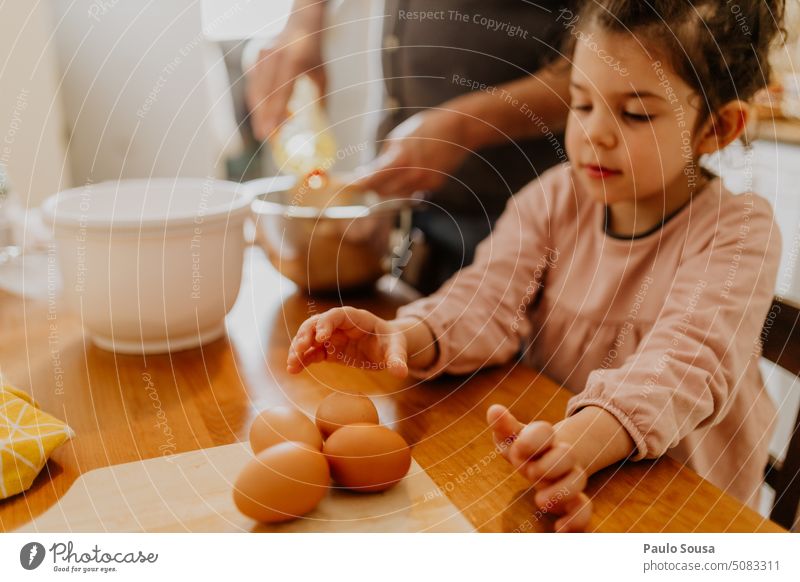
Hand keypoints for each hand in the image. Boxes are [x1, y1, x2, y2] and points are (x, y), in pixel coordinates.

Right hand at [245, 26, 325, 140]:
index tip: (271, 132)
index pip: (281, 91)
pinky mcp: (255, 60)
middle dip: (263, 118)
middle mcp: (274, 57)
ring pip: (255, 91)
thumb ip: (318, 101)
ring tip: (268, 129)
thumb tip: (318, 129)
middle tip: (266, 137)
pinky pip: (254, 86)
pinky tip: (269, 114)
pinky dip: (259, 102)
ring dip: (260, 112)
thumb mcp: (322, 77)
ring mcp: (261, 57)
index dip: (274, 113)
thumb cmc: (313, 56)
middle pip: (264, 94)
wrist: (300, 26)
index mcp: (293, 60)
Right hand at [287, 307, 408, 377]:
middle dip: (306, 335)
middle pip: (317, 324)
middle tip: (299, 350)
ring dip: (299, 349)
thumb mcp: (397, 349)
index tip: (321, 338)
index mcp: (356, 318)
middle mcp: (340, 325)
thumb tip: (401, 372)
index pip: (336, 315)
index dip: (327, 324)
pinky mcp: (329, 351)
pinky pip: (312, 353)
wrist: (388, 349)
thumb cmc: (392, 343)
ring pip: (310, 338)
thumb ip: (397, 359)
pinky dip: (302, 360)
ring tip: (291, 364)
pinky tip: (293, 370)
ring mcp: (332, 337)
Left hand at [352, 109, 470, 196]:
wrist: (458, 129)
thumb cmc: (426, 128)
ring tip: (392, 170)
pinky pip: (412, 191)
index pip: (372, 181)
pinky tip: (411, 169)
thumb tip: (368, 173)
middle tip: (366, 178)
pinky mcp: (435, 185)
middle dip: (372, 186)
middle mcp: (413, 175)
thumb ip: (382, 158)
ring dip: (389, 186)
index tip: (349, 185)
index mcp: (400, 159)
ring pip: (397, 194)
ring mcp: (425, 182)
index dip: (358, 184)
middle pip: (382, 192)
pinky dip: (406, 184)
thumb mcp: (397, 137)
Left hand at [487, 404, 592, 531]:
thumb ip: (504, 427)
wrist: (551, 461)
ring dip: (561, 491)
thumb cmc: (526, 450)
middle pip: (566, 454)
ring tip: (540, 501)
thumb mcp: (512, 438)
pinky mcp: (574, 502)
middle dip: (548, 464)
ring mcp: (569, 478)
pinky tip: (559, 529)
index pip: (544, 431)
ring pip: (578, 481)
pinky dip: (576, 521)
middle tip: (529, 473)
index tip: (518, 448)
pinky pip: (584, 510)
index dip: (533, 439)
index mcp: (544, 439)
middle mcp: (561, 456)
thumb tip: (494, 409)